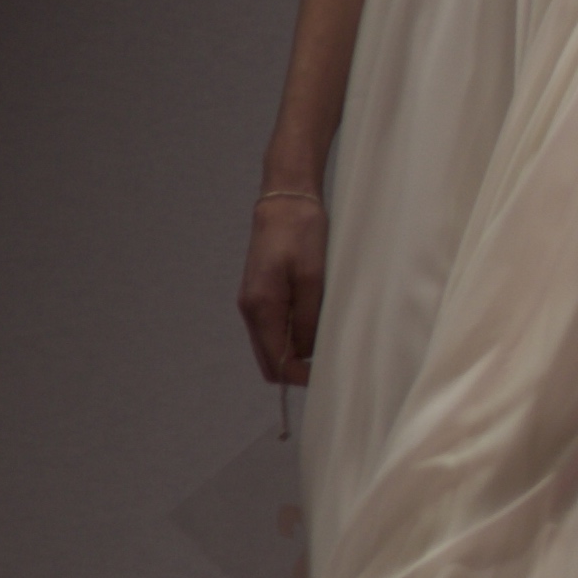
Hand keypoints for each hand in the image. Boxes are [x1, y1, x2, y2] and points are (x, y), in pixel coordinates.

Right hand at [240, 184, 325, 387]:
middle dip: (294, 367)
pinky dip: (289, 335)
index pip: (274, 362)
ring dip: (293, 351)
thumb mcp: (313, 279)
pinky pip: (272, 327)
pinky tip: (312, 326)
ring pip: (270, 344)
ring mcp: (252, 302)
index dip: (298, 376)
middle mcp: (250, 310)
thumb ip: (307, 320)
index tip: (325, 374)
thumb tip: (305, 354)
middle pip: (268, 359)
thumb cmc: (302, 235)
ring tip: (324, 343)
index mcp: (261, 307)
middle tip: (327, 363)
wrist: (285, 202)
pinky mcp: (259, 293)